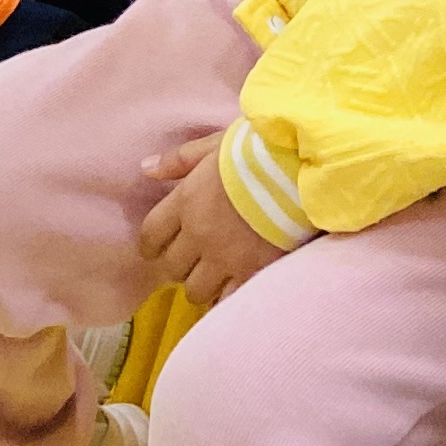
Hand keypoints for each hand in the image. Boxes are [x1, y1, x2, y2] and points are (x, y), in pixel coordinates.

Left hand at [136, 131, 289, 308]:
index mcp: (185, 202)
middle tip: (190, 258)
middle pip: (171, 268)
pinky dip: (226, 296)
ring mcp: (225, 259)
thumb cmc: (256, 151)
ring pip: (196, 291)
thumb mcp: (214, 145)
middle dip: (177, 265)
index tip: (156, 248)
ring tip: (213, 274)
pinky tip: (232, 287)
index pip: (151, 235)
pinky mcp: (251, 273)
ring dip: (201, 283)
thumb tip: (146, 168)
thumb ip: (179, 160)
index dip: (150, 246)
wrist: (299, 170)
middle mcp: (199, 235)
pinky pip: (227, 300)